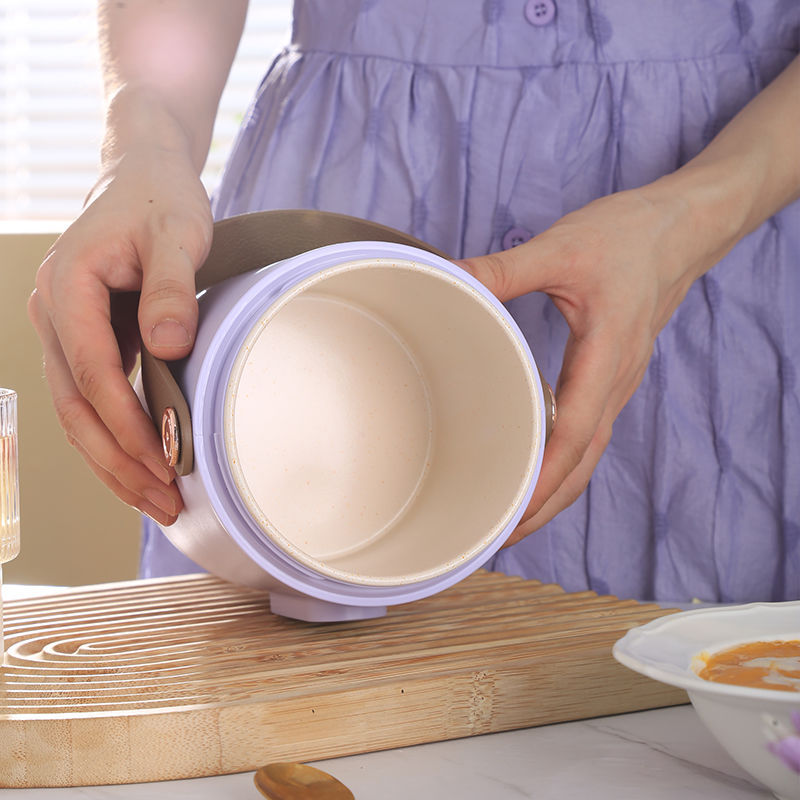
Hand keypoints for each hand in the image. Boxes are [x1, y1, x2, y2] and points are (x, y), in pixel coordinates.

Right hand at [28, 145, 212, 524]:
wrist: (142, 177)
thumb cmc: (160, 200)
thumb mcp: (177, 233)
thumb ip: (172, 286)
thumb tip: (166, 346)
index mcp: (69, 288)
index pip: (94, 372)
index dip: (128, 423)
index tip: (164, 461)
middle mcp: (54, 315)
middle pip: (76, 407)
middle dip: (118, 462)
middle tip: (163, 503)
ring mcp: (64, 331)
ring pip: (79, 413)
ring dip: (114, 461)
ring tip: (157, 502)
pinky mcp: (84, 340)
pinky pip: (92, 399)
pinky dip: (115, 437)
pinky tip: (144, 465)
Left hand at [460, 187, 704, 544]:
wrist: (681, 230)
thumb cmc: (628, 237)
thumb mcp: (561, 247)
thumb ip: (503, 270)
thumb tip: (449, 280)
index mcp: (607, 355)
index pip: (576, 431)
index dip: (545, 476)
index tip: (513, 511)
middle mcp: (617, 380)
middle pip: (585, 461)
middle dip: (547, 504)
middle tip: (500, 536)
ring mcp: (619, 383)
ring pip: (591, 453)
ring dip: (557, 490)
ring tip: (515, 517)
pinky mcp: (613, 377)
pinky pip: (591, 432)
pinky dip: (566, 462)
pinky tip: (539, 467)